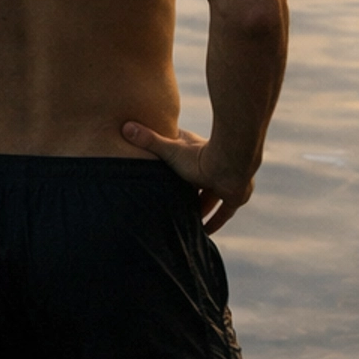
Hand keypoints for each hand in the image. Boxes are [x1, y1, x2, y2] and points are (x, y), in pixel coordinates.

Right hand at [119, 120, 254, 232]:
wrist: (231, 164)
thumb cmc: (199, 156)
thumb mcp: (169, 149)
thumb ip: (149, 140)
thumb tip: (125, 127)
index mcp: (196, 151)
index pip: (181, 155)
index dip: (172, 162)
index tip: (163, 170)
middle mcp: (211, 165)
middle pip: (196, 180)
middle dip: (187, 190)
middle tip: (173, 203)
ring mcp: (223, 181)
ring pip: (210, 196)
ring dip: (201, 207)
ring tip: (185, 220)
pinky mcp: (233, 196)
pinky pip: (224, 212)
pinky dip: (216, 221)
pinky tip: (206, 232)